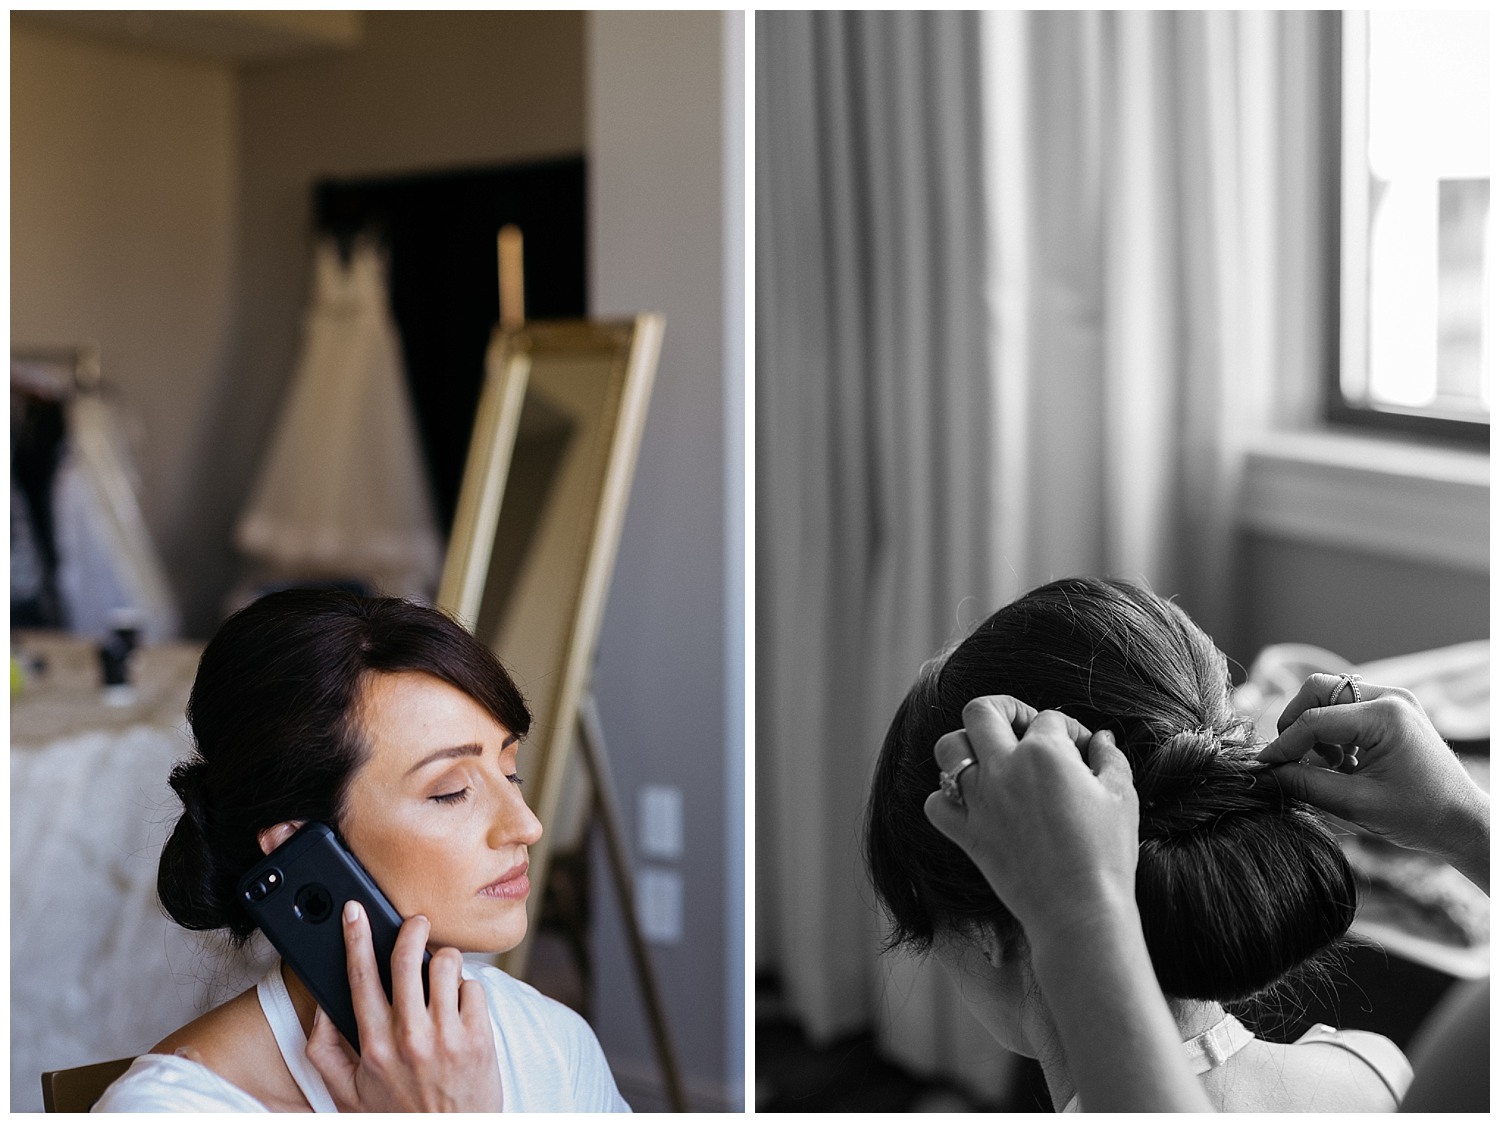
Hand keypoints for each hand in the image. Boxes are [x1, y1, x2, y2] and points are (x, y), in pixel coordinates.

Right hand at [305, 903, 502, 1111]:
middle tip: (416, 922)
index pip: (361, 977)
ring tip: (442, 976)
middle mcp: (409, 1037)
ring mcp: (446, 1036)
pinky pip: (475, 987)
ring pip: (446, 965)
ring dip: (444, 962)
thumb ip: (324, 1049)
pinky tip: (461, 1009)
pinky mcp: (479, 1038)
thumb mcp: (346, 1092)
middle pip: (407, 958)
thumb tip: (324, 1006)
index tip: (355, 912)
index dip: (356, 938)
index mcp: (374, 1045)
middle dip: (412, 928)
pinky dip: (468, 990)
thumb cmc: (398, 1116)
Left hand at [923, 696, 1138, 938]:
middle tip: (1021, 727)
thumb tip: (1102, 739)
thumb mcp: (1122, 797)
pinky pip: (935, 803)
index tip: (1080, 751)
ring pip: (948, 749)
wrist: (1079, 910)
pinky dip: (947, 799)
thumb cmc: (1106, 854)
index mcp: (1044, 752)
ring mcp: (979, 800)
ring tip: (990, 760)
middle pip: (981, 711)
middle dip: (1002, 709)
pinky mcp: (966, 833)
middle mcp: (1004, 767)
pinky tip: (971, 804)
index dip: (1068, 730)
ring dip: (966, 747)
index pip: (1048, 718)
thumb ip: (1111, 758)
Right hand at [1258, 674, 1488, 889]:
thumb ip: (1305, 784)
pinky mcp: (1393, 711)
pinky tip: (1344, 763)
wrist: (1464, 823)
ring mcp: (1394, 701)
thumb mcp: (1356, 804)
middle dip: (1296, 723)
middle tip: (1291, 758)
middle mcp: (1390, 697)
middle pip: (1318, 690)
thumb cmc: (1420, 817)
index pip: (1314, 720)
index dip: (1283, 745)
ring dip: (1316, 729)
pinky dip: (1333, 732)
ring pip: (1330, 696)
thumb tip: (1266, 772)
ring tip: (1329, 766)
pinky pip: (1346, 708)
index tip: (1263, 766)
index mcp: (1385, 716)